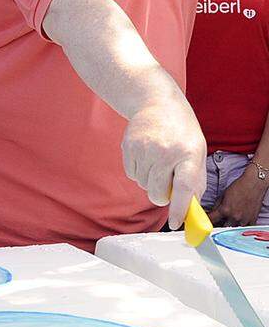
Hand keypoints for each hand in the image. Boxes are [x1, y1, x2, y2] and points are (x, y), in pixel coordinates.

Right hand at [122, 99, 206, 229]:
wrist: (156, 102)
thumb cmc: (180, 131)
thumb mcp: (197, 151)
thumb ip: (195, 182)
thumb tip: (190, 212)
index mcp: (189, 152)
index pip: (184, 186)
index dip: (180, 208)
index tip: (177, 223)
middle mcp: (166, 150)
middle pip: (158, 193)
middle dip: (162, 196)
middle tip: (167, 183)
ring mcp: (145, 148)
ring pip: (143, 185)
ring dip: (150, 181)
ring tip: (157, 160)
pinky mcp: (128, 147)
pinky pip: (132, 175)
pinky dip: (139, 172)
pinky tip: (146, 155)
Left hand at [209, 166, 266, 226]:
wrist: (253, 184)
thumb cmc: (239, 187)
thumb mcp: (223, 195)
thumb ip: (217, 206)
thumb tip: (211, 213)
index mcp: (225, 210)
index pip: (212, 220)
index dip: (208, 220)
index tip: (206, 221)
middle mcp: (234, 216)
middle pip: (222, 227)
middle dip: (218, 226)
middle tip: (217, 223)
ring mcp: (244, 220)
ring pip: (233, 229)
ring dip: (229, 227)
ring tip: (228, 223)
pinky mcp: (252, 220)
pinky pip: (244, 229)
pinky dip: (240, 227)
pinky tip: (238, 223)